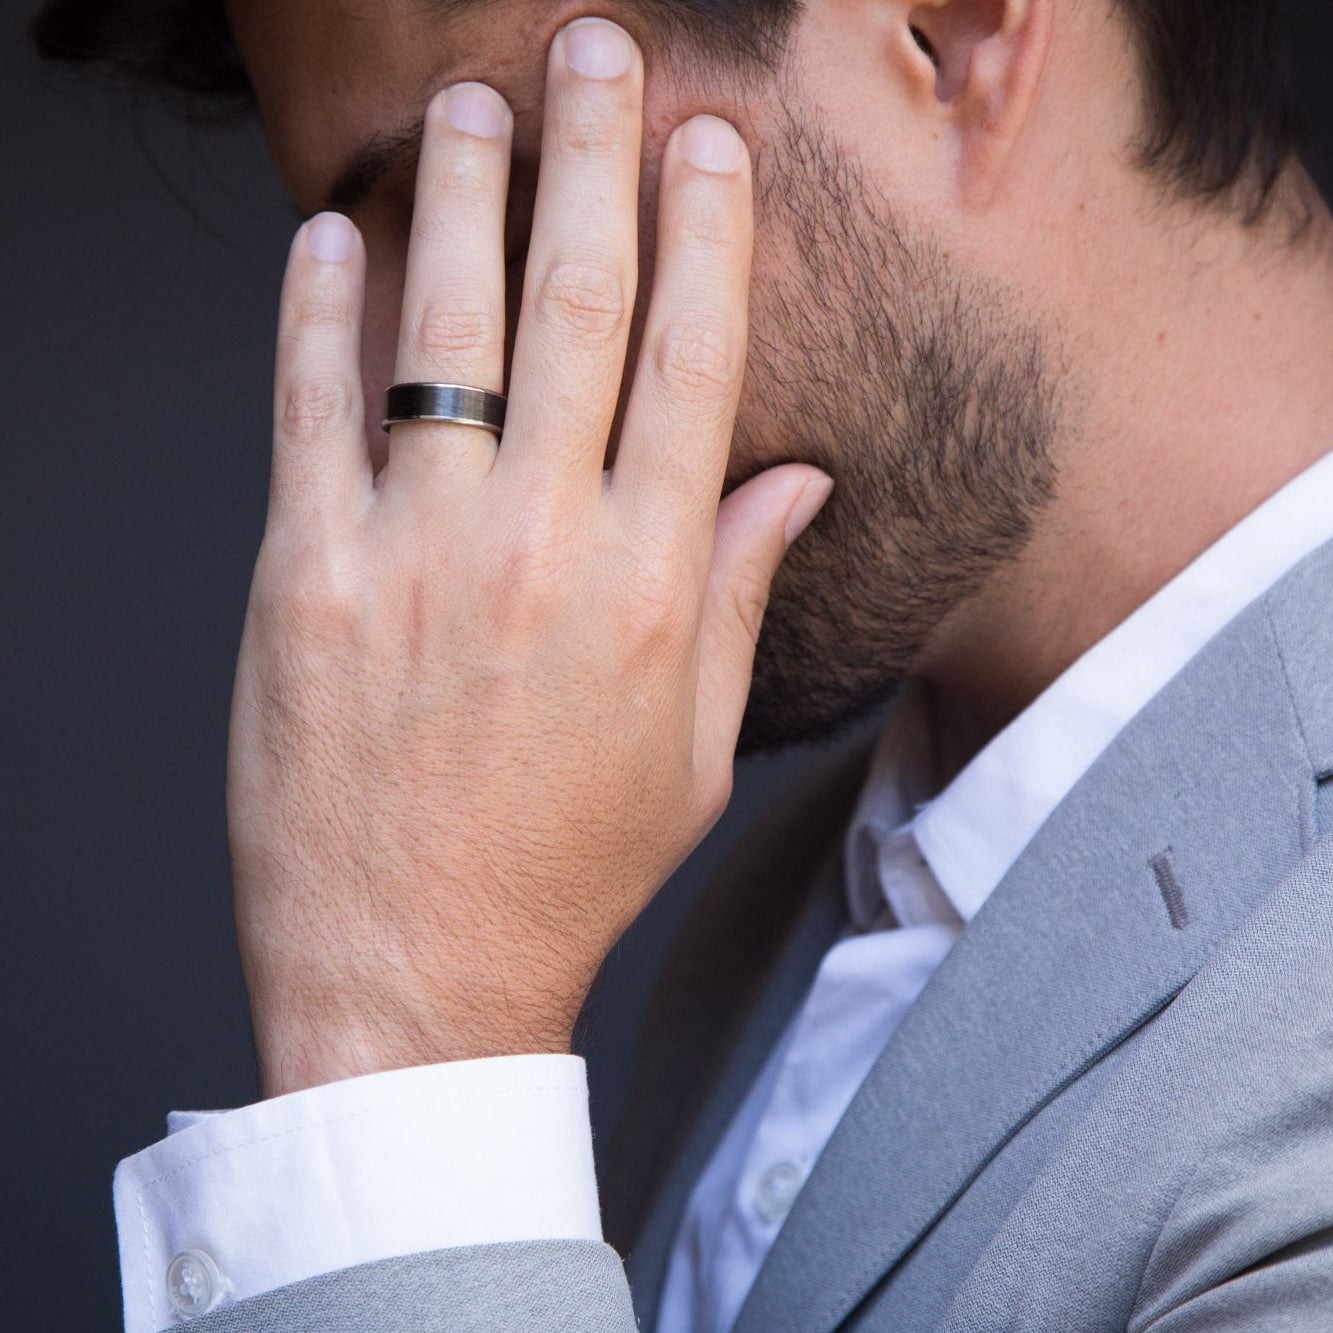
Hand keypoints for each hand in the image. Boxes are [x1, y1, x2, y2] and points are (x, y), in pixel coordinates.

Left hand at [226, 17, 832, 1097]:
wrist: (417, 970)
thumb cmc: (565, 870)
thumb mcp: (693, 751)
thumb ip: (741, 597)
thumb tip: (795, 480)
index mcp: (653, 587)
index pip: (694, 364)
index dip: (705, 236)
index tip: (707, 145)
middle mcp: (542, 548)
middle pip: (580, 311)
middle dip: (592, 161)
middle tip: (594, 53)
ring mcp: (415, 556)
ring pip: (444, 333)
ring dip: (464, 199)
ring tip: (475, 103)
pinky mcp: (303, 580)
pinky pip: (308, 412)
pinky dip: (315, 312)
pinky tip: (333, 234)